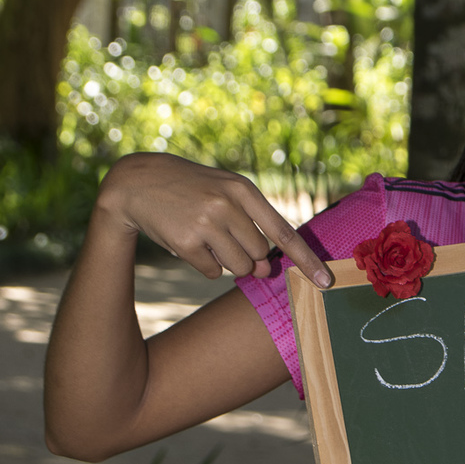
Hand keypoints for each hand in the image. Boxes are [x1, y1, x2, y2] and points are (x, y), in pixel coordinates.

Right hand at [96, 153, 332, 286]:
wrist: (138, 182)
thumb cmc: (191, 189)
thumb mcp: (224, 193)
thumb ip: (251, 226)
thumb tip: (264, 270)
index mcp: (243, 190)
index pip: (283, 231)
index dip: (306, 259)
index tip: (326, 281)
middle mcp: (228, 205)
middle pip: (259, 254)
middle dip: (248, 255)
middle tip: (223, 237)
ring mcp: (207, 224)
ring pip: (239, 266)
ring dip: (227, 261)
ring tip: (206, 237)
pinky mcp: (186, 243)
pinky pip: (212, 272)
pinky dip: (205, 265)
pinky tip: (188, 242)